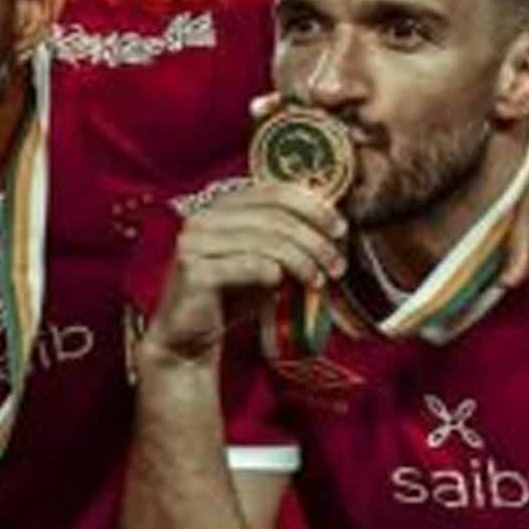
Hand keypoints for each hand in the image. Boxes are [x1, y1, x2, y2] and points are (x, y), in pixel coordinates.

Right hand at [147, 182, 346, 363]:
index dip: (312, 207)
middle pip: (274, 217)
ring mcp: (194, 241)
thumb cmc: (231, 296)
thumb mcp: (264, 262)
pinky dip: (272, 273)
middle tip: (337, 264)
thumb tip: (335, 229)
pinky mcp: (192, 270)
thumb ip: (288, 241)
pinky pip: (245, 265)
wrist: (189, 336)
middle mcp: (204, 216)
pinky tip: (283, 286)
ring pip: (264, 241)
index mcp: (221, 205)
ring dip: (301, 261)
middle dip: (314, 240)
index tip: (340, 229)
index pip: (274, 192)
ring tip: (319, 281)